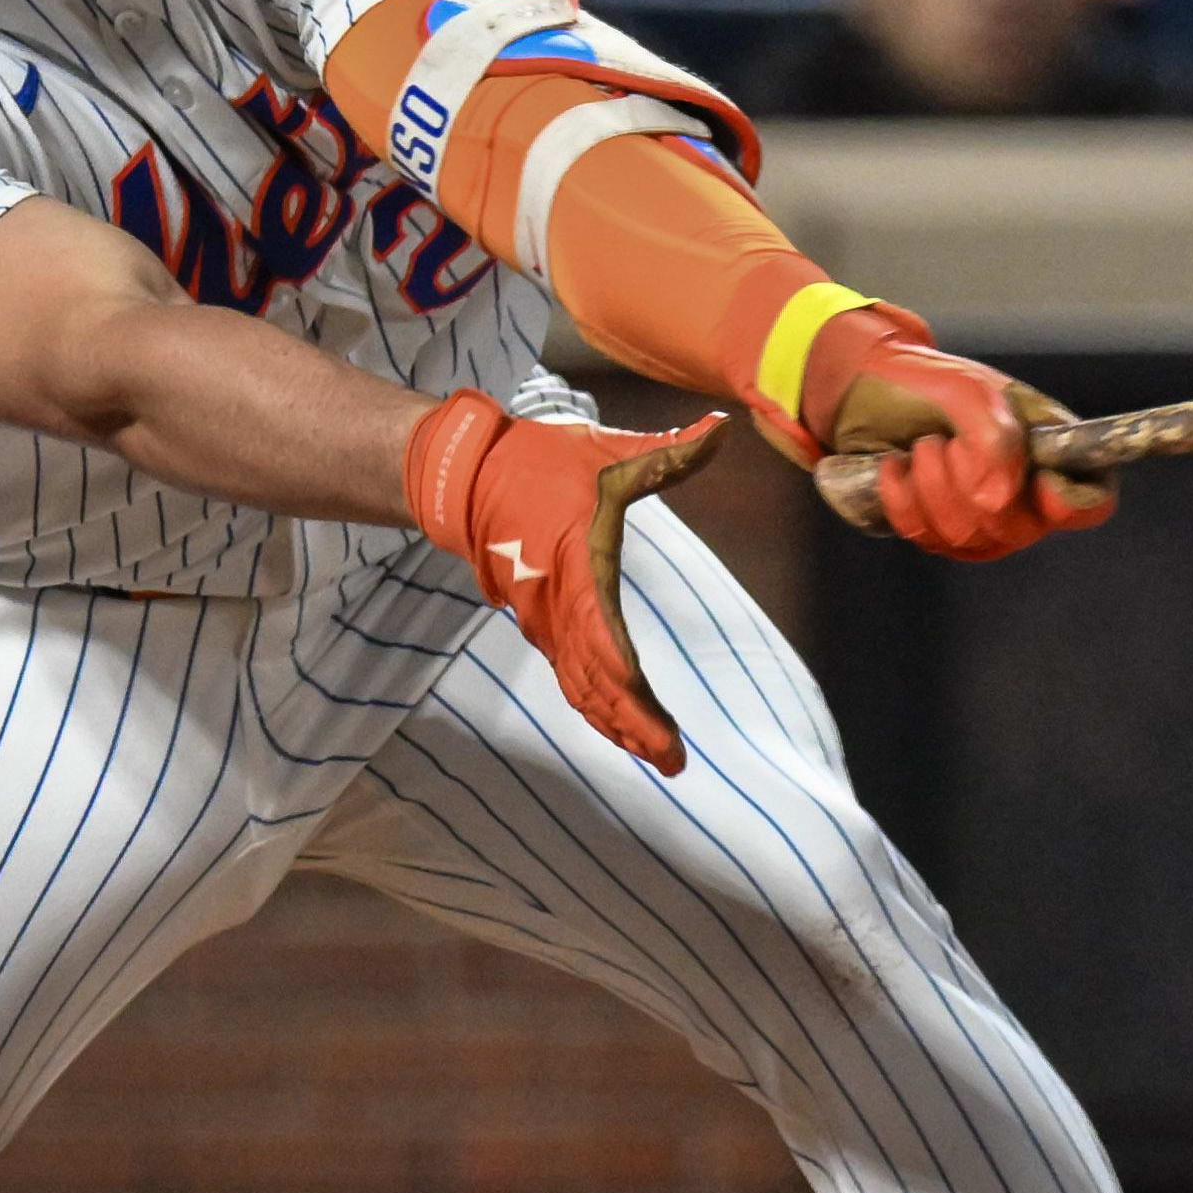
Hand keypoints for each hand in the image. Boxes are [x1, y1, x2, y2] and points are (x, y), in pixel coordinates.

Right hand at [402, 393, 728, 771]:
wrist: (468, 475)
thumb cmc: (542, 463)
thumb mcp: (610, 452)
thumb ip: (671, 451)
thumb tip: (724, 429)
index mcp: (578, 567)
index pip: (606, 645)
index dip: (632, 694)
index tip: (661, 732)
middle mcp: (557, 606)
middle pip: (595, 685)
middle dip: (632, 728)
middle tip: (672, 763)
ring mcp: (545, 620)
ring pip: (581, 687)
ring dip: (616, 724)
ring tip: (657, 756)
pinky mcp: (542, 624)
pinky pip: (571, 676)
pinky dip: (597, 705)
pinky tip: (621, 725)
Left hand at [817, 343, 1113, 564]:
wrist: (859, 390)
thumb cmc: (923, 382)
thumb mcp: (963, 389)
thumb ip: (994, 436)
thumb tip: (998, 501)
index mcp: (1049, 447)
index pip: (1092, 498)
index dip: (1073, 503)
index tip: (1038, 482)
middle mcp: (1024, 489)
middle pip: (1022, 527)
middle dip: (969, 485)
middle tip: (941, 442)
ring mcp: (982, 517)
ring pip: (971, 539)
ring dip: (932, 489)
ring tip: (920, 447)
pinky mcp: (940, 532)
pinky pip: (930, 540)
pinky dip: (904, 502)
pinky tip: (894, 468)